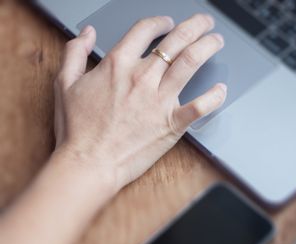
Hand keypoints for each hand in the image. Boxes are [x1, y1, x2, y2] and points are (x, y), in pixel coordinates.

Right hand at [53, 14, 226, 191]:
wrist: (88, 163)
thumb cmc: (77, 129)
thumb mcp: (65, 83)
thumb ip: (75, 52)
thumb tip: (88, 33)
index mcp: (118, 65)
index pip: (145, 30)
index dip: (160, 22)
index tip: (168, 22)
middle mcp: (143, 78)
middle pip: (176, 41)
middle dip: (195, 26)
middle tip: (205, 22)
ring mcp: (160, 100)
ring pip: (191, 63)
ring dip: (208, 47)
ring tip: (217, 41)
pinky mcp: (172, 124)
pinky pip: (200, 106)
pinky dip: (214, 96)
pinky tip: (221, 89)